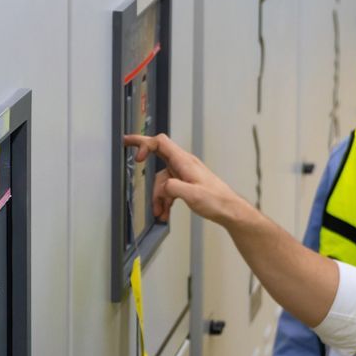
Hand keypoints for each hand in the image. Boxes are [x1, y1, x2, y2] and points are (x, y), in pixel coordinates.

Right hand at [122, 133, 252, 230]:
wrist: (229, 210)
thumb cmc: (217, 200)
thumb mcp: (193, 195)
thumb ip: (173, 188)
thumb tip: (162, 186)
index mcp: (184, 161)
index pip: (161, 143)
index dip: (145, 145)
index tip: (137, 158)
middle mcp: (183, 164)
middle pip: (158, 154)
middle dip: (142, 152)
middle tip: (126, 144)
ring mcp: (184, 173)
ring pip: (162, 180)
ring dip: (158, 197)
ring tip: (160, 212)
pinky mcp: (186, 183)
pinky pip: (169, 188)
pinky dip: (165, 200)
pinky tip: (165, 212)